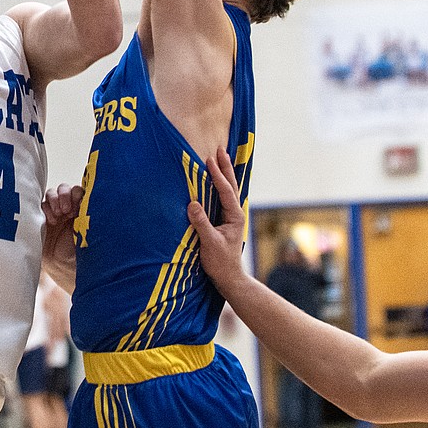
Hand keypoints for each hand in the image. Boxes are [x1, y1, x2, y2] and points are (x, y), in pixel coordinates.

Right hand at [42, 182, 83, 290]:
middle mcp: (68, 206)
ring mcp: (55, 211)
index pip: (79, 191)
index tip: (79, 207)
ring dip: (55, 199)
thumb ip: (92, 222)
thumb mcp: (90, 235)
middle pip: (65, 188)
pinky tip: (52, 221)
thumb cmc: (82, 251)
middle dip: (66, 195)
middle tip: (67, 210)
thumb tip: (106, 212)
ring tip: (59, 214)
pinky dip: (46, 209)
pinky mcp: (43, 217)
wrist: (66, 266)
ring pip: (53, 193)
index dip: (78, 194)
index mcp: (82, 207)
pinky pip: (42, 205)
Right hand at [187, 149, 246, 292]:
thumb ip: (201, 223)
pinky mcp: (225, 220)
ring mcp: (231, 216)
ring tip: (219, 158)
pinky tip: (216, 180)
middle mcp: (235, 213)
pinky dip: (220, 185)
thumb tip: (192, 203)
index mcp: (234, 216)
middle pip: (231, 185)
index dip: (217, 175)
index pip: (225, 191)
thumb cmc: (220, 262)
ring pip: (228, 190)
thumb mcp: (209, 243)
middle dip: (225, 167)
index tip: (209, 160)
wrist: (229, 277)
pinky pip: (223, 197)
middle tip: (220, 149)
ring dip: (223, 173)